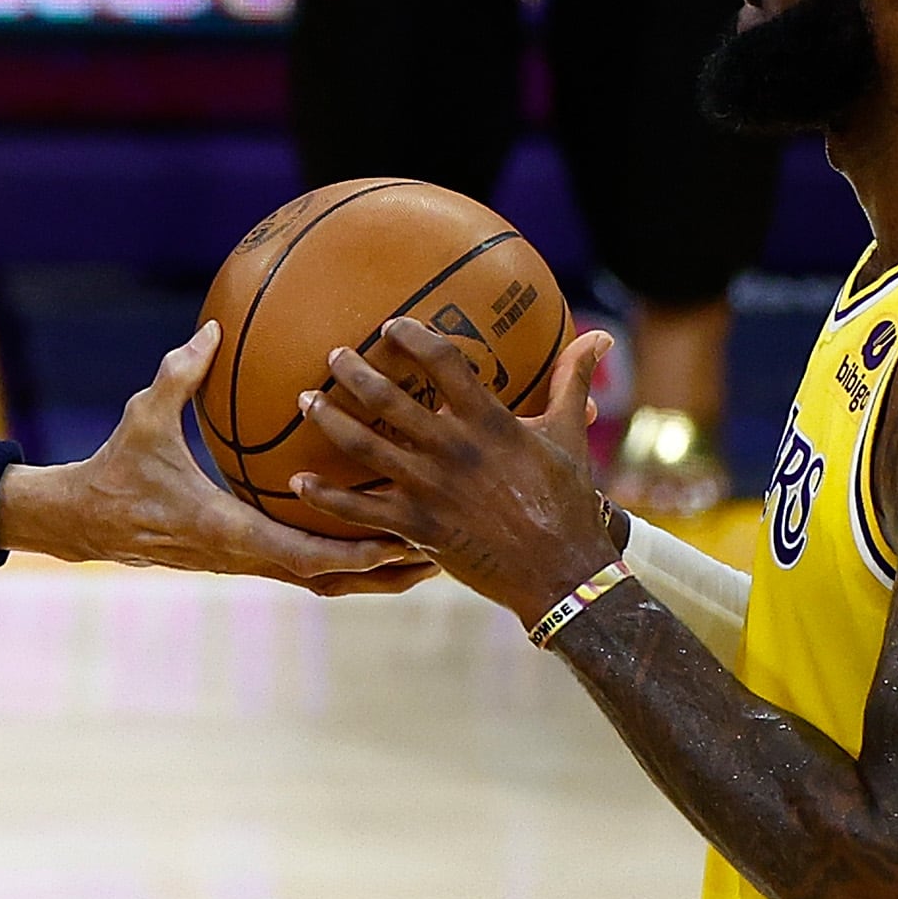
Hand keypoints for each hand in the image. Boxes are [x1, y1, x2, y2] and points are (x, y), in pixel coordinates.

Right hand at [0, 321, 436, 594]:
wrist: (82, 522)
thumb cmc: (115, 469)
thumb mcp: (143, 417)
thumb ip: (180, 374)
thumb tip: (213, 330)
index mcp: (226, 529)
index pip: (304, 551)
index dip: (357, 548)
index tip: (403, 535)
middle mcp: (242, 556)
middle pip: (330, 579)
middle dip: (384, 570)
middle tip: (439, 552)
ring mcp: (242, 563)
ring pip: (320, 582)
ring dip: (370, 575)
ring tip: (423, 559)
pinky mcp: (240, 559)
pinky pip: (302, 567)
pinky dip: (341, 563)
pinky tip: (370, 542)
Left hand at [292, 319, 620, 621]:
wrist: (561, 571)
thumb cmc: (568, 501)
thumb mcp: (569, 435)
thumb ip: (573, 380)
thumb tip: (601, 337)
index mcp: (488, 420)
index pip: (442, 361)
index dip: (412, 337)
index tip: (392, 326)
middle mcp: (451, 448)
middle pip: (387, 398)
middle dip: (353, 371)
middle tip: (333, 356)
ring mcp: (429, 488)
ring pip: (363, 446)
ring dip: (328, 419)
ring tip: (304, 400)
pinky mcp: (416, 527)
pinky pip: (359, 508)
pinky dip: (325, 496)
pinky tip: (296, 483)